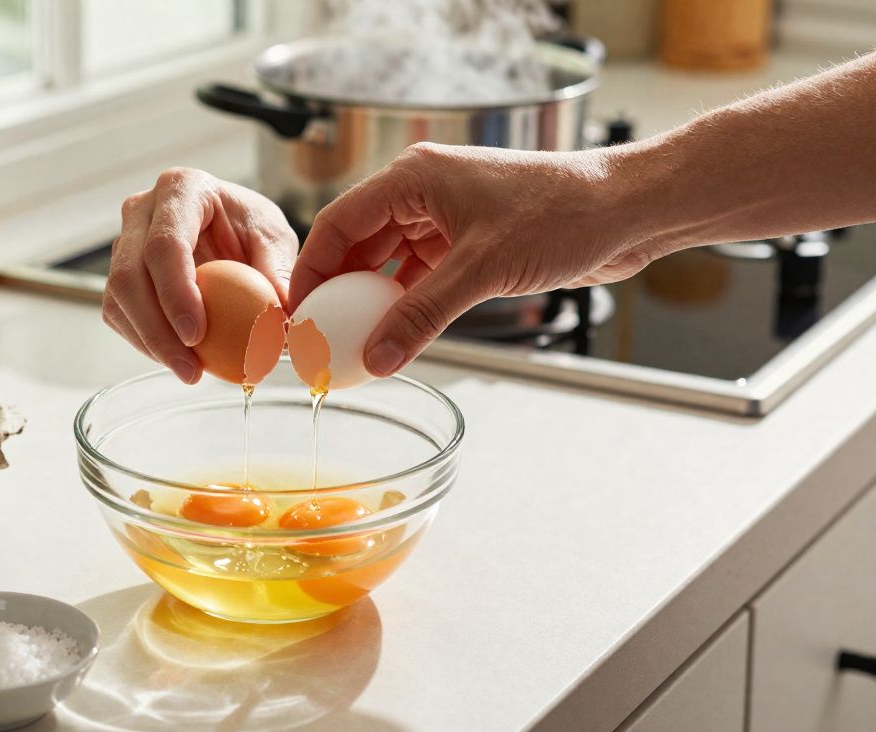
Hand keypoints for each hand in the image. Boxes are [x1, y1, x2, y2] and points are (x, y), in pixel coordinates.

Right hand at [106, 168, 297, 382]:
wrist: (229, 226)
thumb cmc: (251, 226)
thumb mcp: (274, 239)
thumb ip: (277, 274)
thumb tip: (282, 324)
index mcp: (180, 189)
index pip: (165, 244)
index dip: (175, 293)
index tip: (196, 335)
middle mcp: (141, 211)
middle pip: (130, 275)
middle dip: (156, 330)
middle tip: (191, 368)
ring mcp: (123, 241)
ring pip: (118, 299)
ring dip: (149, 343)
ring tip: (189, 371)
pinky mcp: (118, 273)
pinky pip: (118, 314)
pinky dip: (144, 342)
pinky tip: (176, 360)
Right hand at [290, 143, 657, 376]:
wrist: (628, 211)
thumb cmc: (564, 213)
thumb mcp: (481, 270)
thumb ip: (422, 317)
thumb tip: (375, 358)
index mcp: (414, 178)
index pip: (338, 223)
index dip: (312, 270)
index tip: (298, 314)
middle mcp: (424, 193)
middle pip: (359, 244)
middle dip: (339, 290)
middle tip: (321, 336)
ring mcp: (448, 219)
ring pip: (390, 264)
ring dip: (374, 301)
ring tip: (353, 342)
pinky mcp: (471, 243)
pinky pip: (421, 277)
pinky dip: (407, 304)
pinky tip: (397, 334)